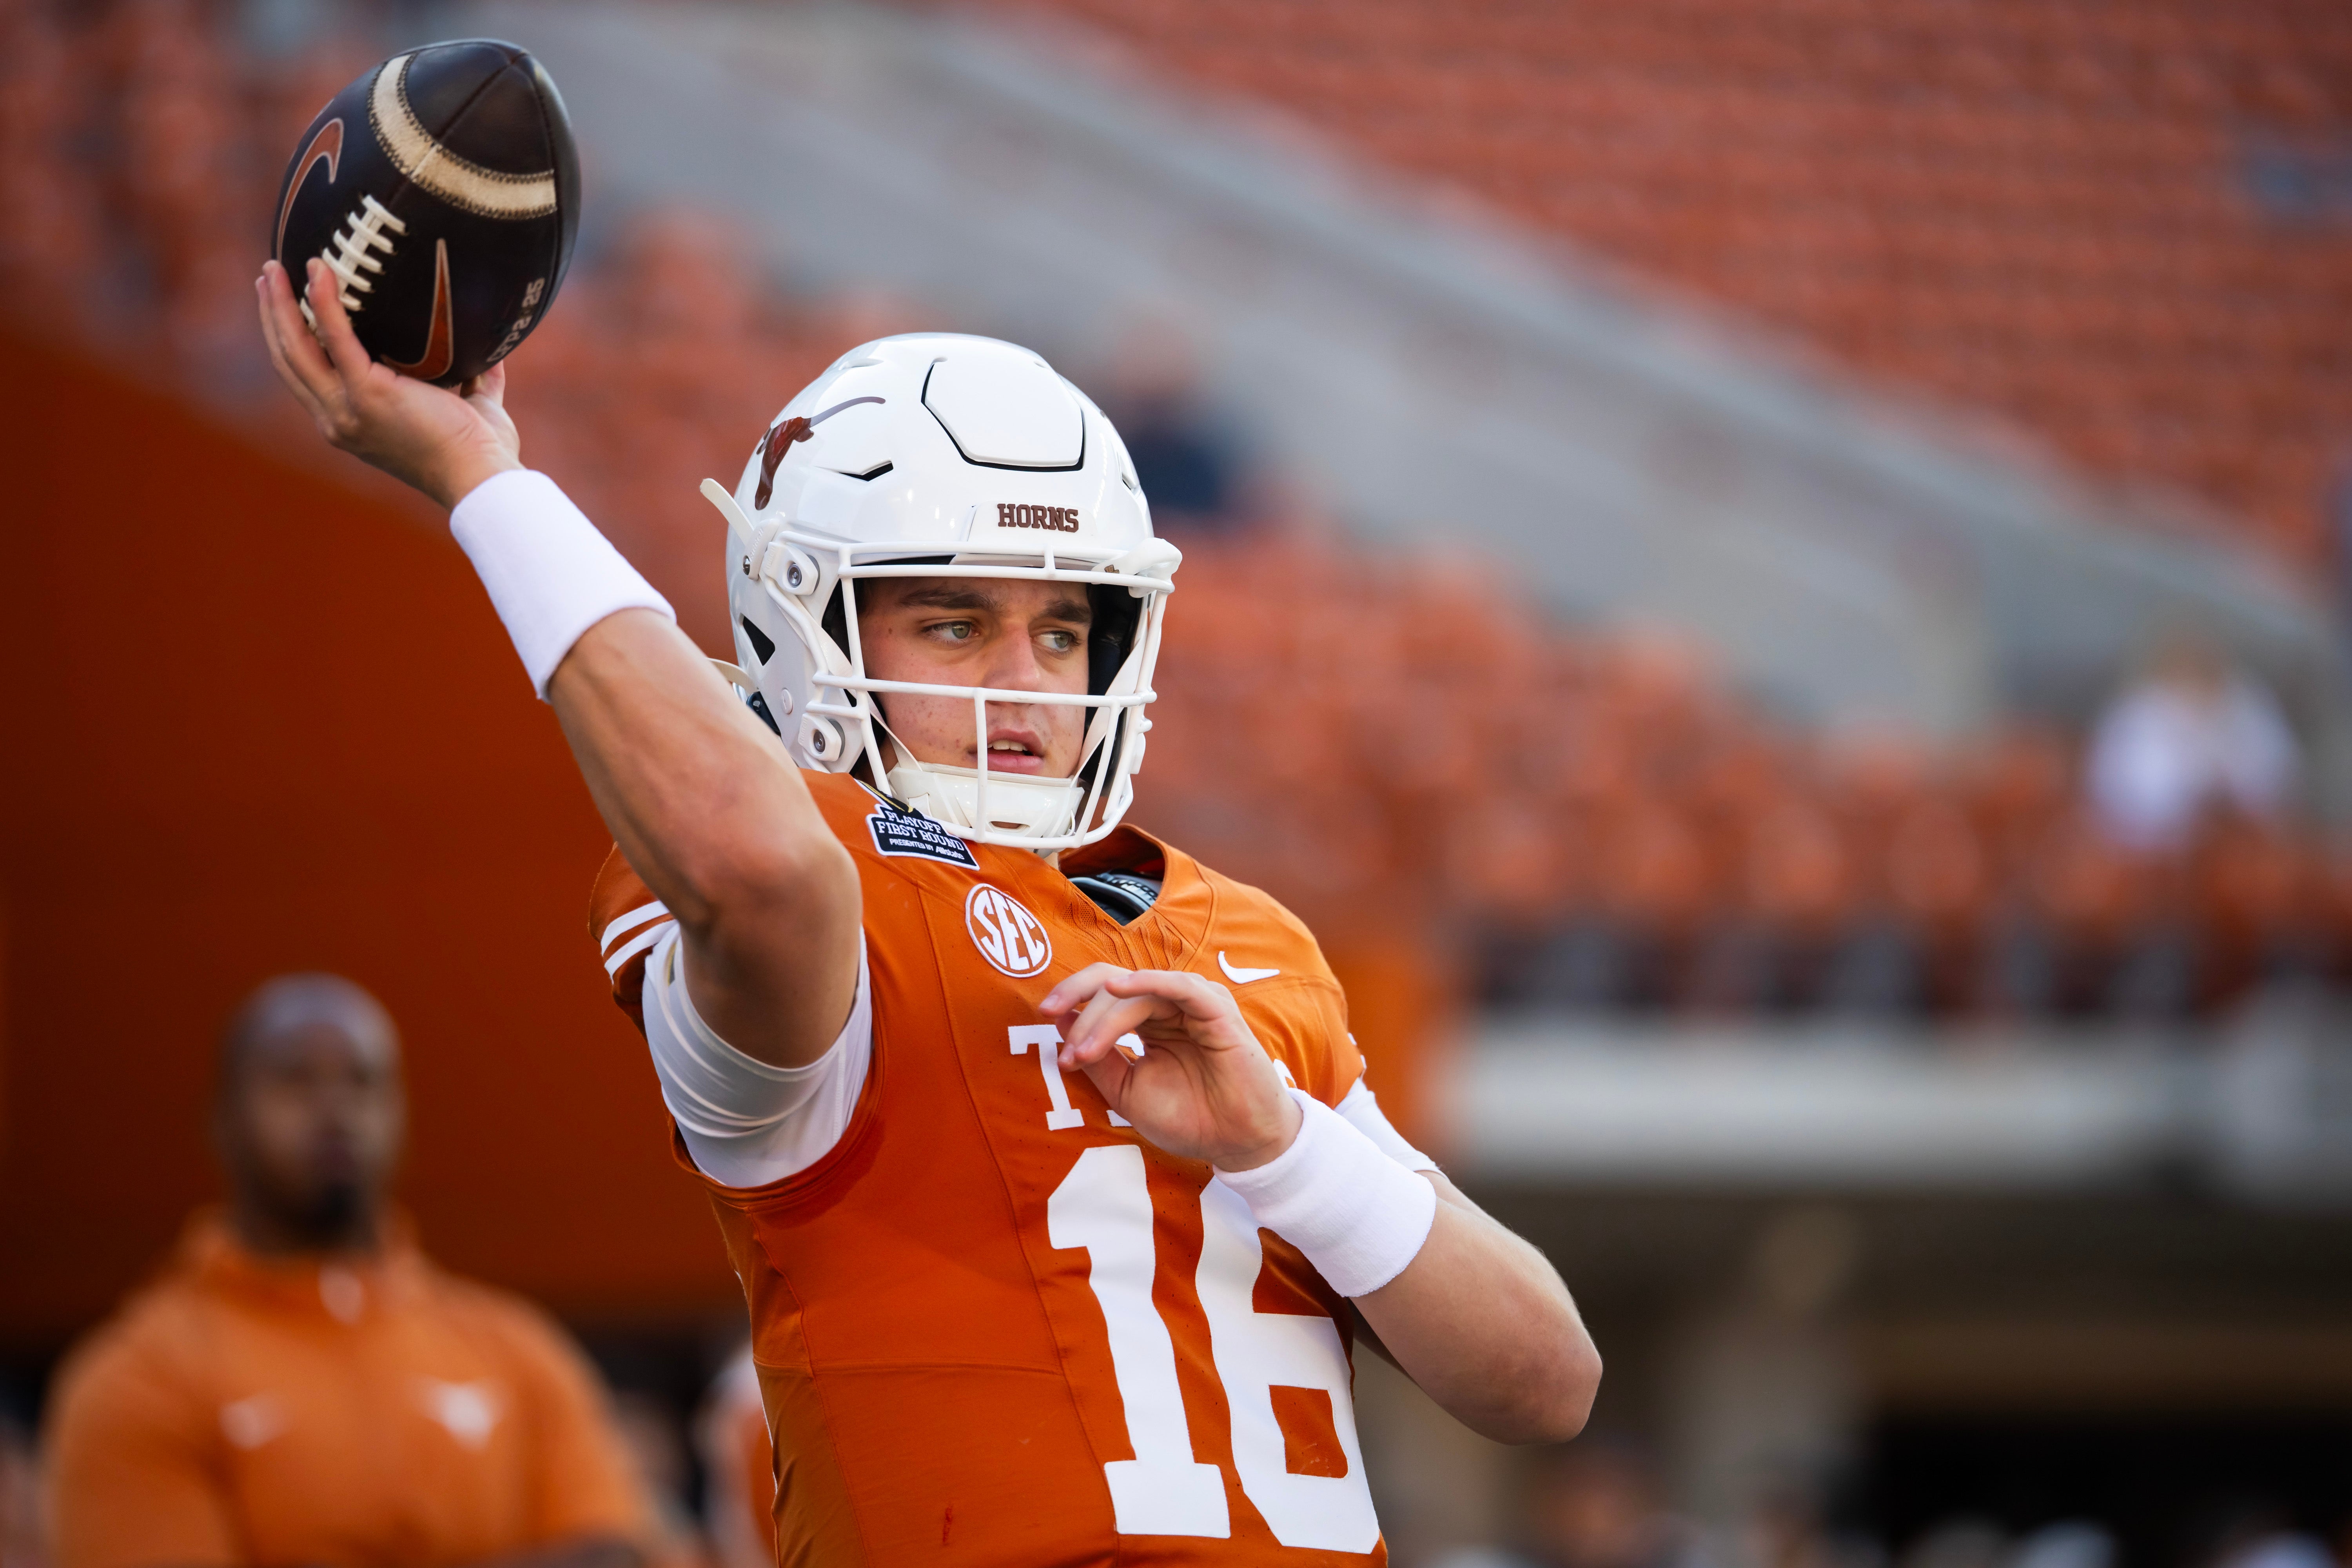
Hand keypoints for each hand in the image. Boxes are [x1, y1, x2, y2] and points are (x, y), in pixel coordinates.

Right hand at [255, 257, 522, 507]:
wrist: (483, 476)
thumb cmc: (480, 451)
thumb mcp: (466, 407)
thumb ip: (469, 379)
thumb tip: (484, 349)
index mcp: (354, 425)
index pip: (308, 377)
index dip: (291, 338)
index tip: (285, 303)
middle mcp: (339, 420)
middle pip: (290, 360)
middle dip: (274, 315)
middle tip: (270, 276)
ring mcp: (348, 409)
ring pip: (296, 349)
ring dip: (281, 305)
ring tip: (276, 268)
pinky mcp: (367, 394)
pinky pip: (335, 338)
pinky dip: (324, 302)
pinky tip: (319, 272)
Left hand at [1040, 965, 1302, 1170]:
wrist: (1237, 1145)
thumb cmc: (1190, 1119)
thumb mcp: (1128, 1091)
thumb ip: (1099, 1057)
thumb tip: (1060, 1022)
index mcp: (1150, 1020)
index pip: (1104, 992)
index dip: (1071, 1001)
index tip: (1045, 1027)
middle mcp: (1169, 1005)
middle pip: (1112, 982)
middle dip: (1077, 1002)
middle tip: (1057, 1035)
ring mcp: (1194, 1004)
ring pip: (1136, 991)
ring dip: (1102, 1018)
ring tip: (1084, 1052)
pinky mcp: (1216, 1010)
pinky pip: (1178, 985)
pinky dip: (1146, 982)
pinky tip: (1119, 989)